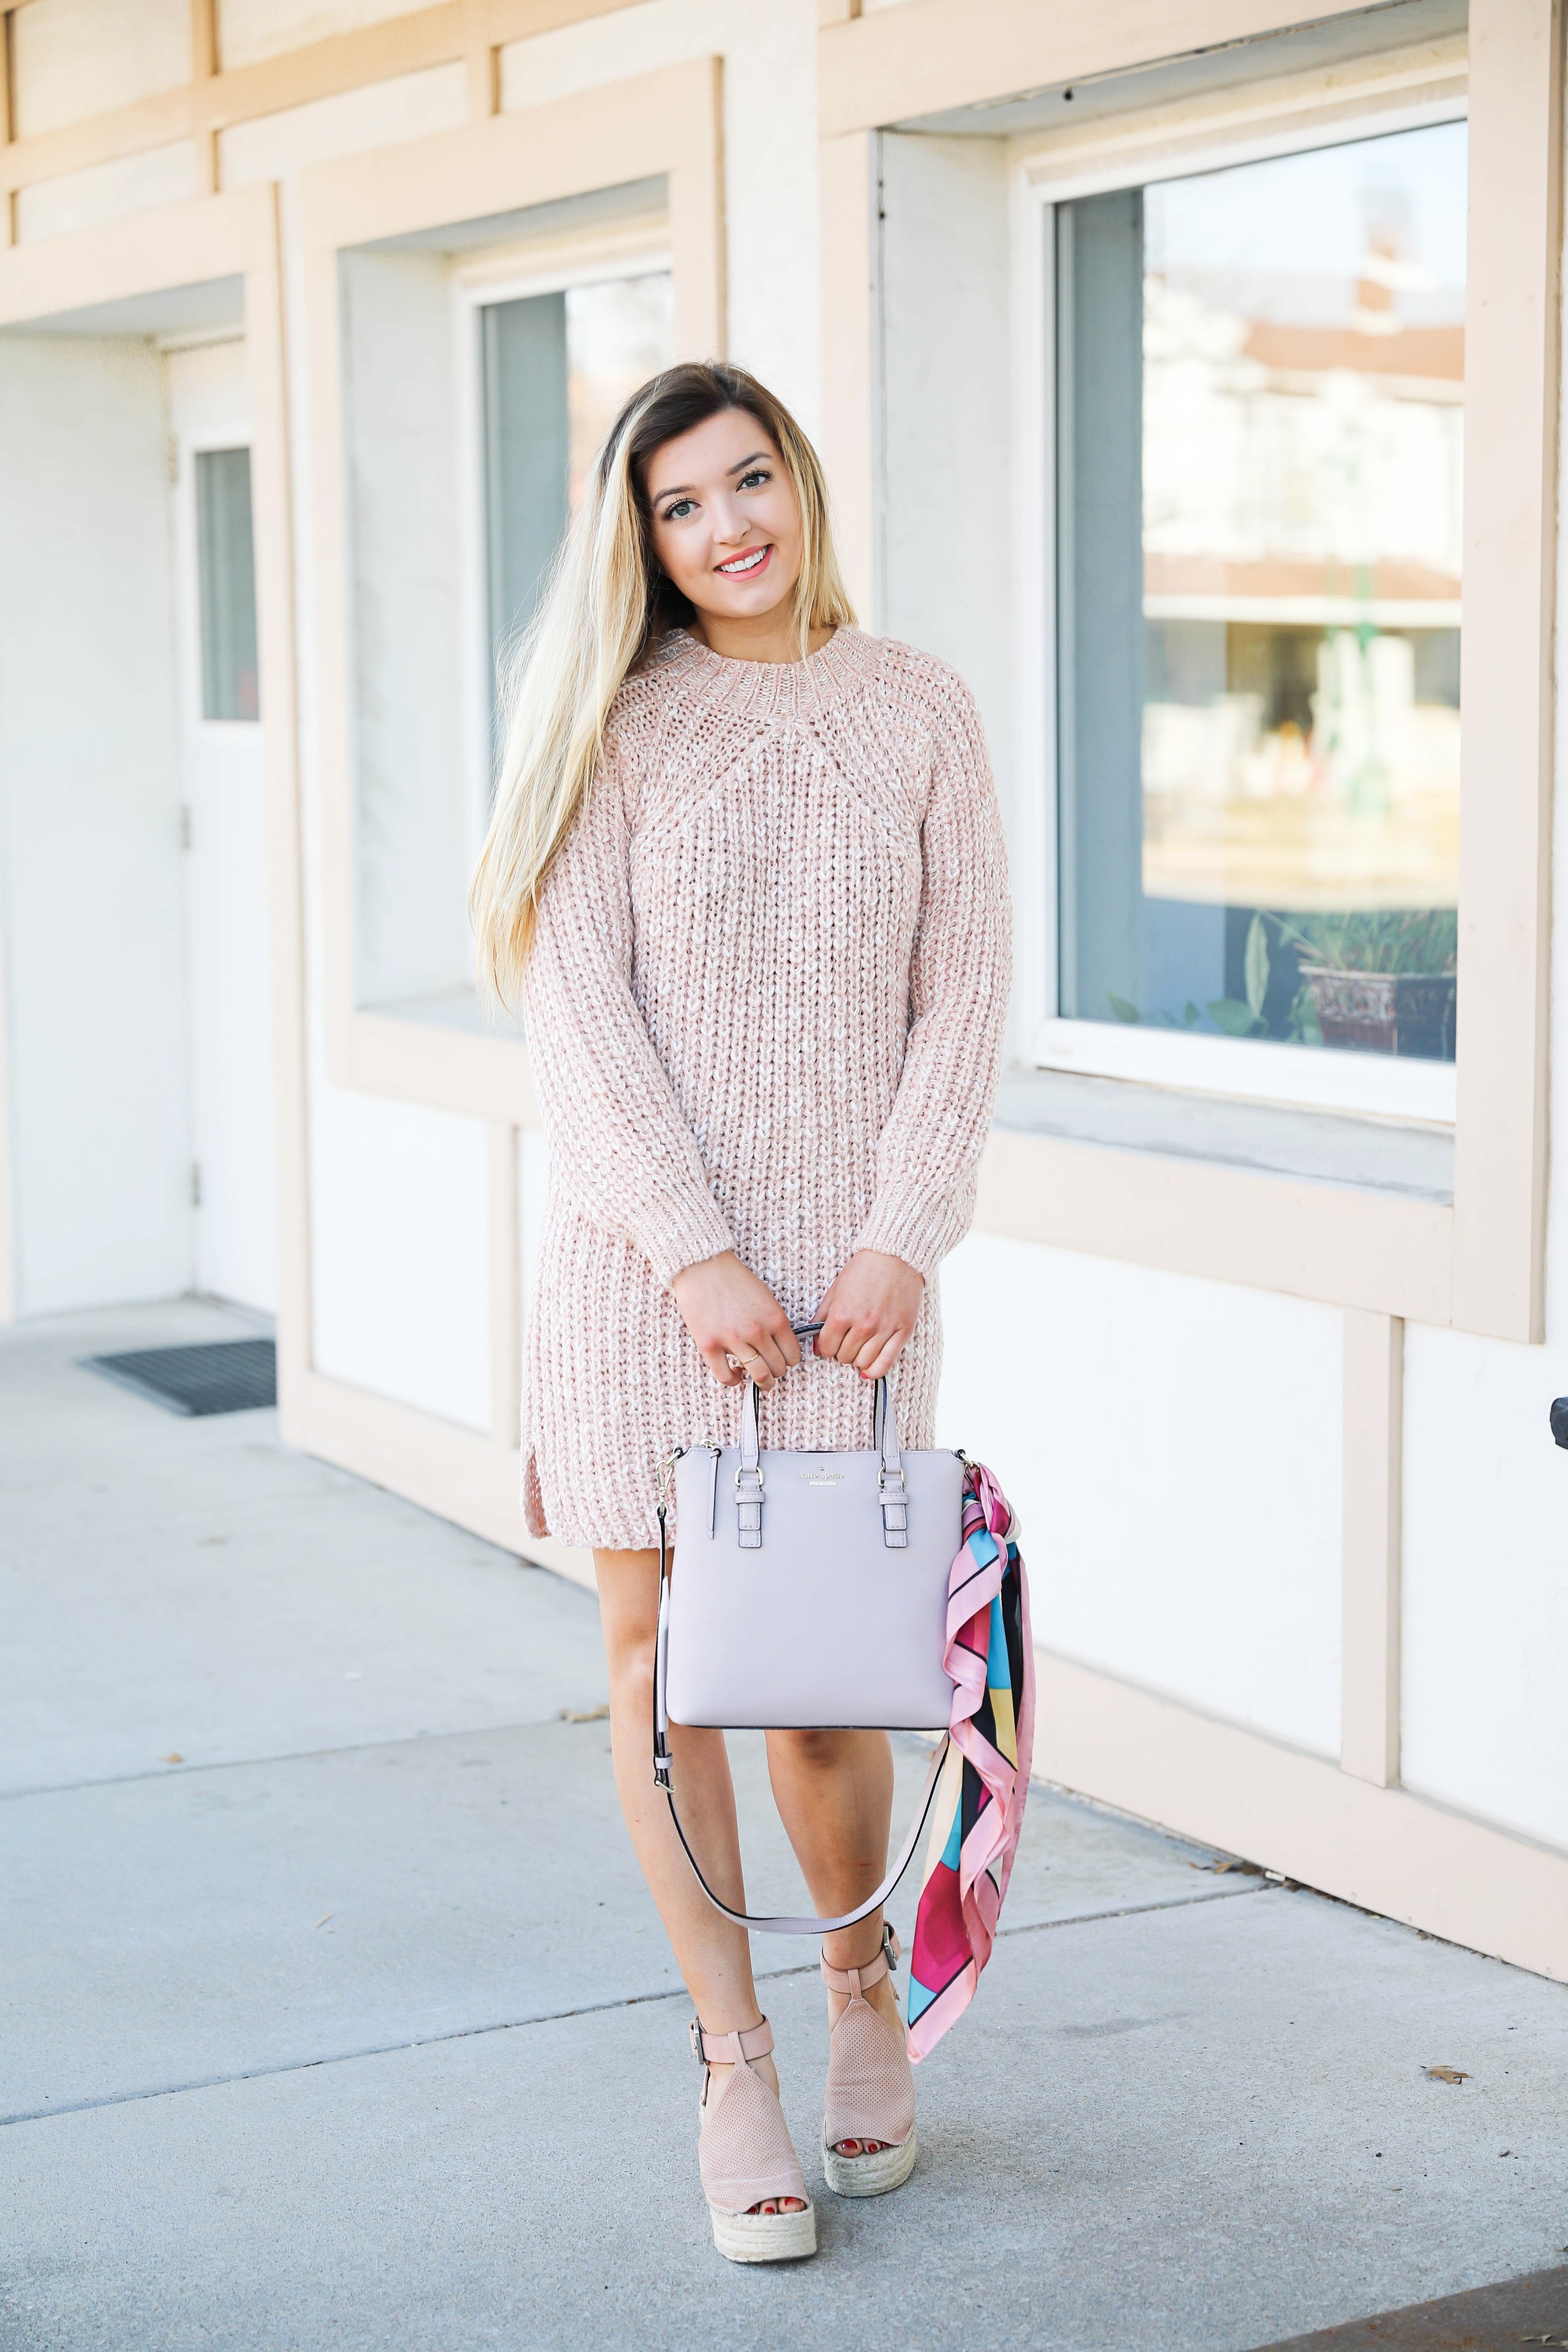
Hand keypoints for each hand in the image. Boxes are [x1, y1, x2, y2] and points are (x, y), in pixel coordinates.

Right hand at [670, 1251, 801, 1390]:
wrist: (701, 1266)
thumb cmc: (733, 1279)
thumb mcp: (765, 1297)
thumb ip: (774, 1322)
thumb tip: (780, 1346)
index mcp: (774, 1318)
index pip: (793, 1353)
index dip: (789, 1360)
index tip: (784, 1360)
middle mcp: (757, 1331)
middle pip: (777, 1367)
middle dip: (777, 1372)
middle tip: (772, 1370)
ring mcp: (733, 1340)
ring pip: (758, 1375)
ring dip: (763, 1382)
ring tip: (760, 1381)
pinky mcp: (709, 1345)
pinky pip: (726, 1376)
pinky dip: (734, 1381)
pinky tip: (736, 1373)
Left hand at [814, 1250, 923, 1380]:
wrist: (896, 1254)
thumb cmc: (864, 1268)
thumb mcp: (836, 1289)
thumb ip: (822, 1316)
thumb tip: (815, 1344)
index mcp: (842, 1313)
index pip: (826, 1348)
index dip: (825, 1347)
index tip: (829, 1342)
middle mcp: (863, 1325)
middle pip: (844, 1357)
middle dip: (840, 1352)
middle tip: (845, 1342)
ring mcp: (884, 1329)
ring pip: (863, 1362)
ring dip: (856, 1359)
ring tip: (858, 1348)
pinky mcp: (903, 1331)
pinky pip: (886, 1363)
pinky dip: (874, 1371)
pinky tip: (868, 1369)